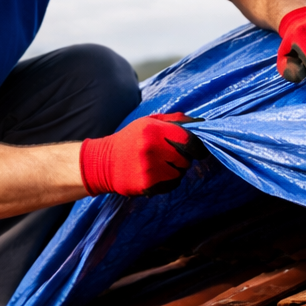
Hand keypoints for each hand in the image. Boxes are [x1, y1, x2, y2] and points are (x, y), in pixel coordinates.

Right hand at [79, 113, 202, 196]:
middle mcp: (151, 149)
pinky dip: (169, 181)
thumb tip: (201, 123)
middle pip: (186, 159)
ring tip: (161, 165)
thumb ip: (175, 120)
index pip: (188, 141)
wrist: (104, 162)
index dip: (198, 147)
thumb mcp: (148, 122)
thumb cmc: (130, 139)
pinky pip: (171, 185)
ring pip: (180, 174)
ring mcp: (148, 169)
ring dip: (176, 171)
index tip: (198, 150)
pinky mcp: (146, 185)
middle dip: (183, 158)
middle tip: (170, 156)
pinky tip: (156, 175)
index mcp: (152, 130)